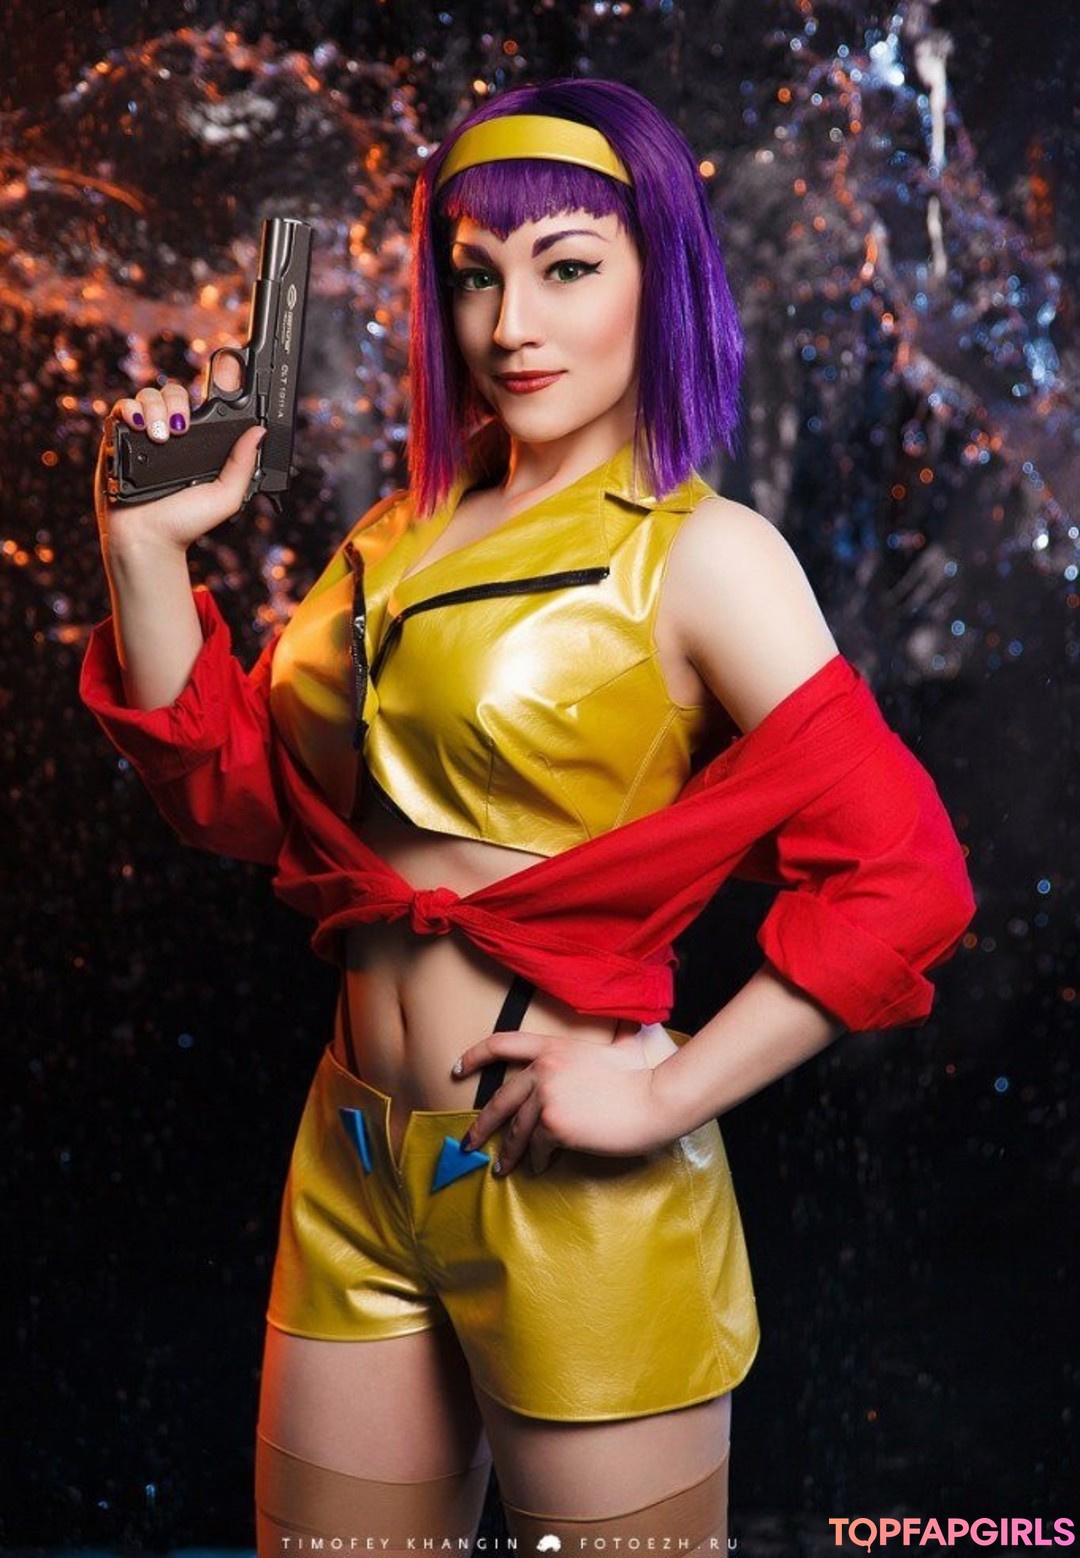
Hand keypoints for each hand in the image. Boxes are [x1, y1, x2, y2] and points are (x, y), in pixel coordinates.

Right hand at [95, 352, 264, 558]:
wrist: (148, 538)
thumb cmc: (187, 522)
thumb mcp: (226, 496)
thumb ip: (243, 465)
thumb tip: (259, 431)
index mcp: (202, 441)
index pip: (212, 401)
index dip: (222, 377)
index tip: (231, 359)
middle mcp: (175, 432)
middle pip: (177, 391)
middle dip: (180, 404)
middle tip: (181, 429)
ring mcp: (147, 431)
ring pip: (150, 395)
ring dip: (157, 410)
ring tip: (160, 437)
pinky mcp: (121, 436)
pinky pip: (124, 406)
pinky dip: (131, 409)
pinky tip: (140, 426)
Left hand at [454, 1028, 680, 1174]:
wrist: (656, 1099)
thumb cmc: (644, 1077)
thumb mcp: (616, 1050)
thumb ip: (600, 1048)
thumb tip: (609, 1045)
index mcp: (554, 1047)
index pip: (502, 1043)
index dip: (475, 1055)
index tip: (456, 1068)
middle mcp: (544, 1069)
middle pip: (500, 1098)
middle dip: (481, 1124)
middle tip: (468, 1142)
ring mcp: (547, 1097)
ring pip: (516, 1130)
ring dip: (507, 1152)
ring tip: (502, 1169)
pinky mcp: (554, 1125)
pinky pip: (537, 1148)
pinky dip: (536, 1161)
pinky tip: (539, 1168)